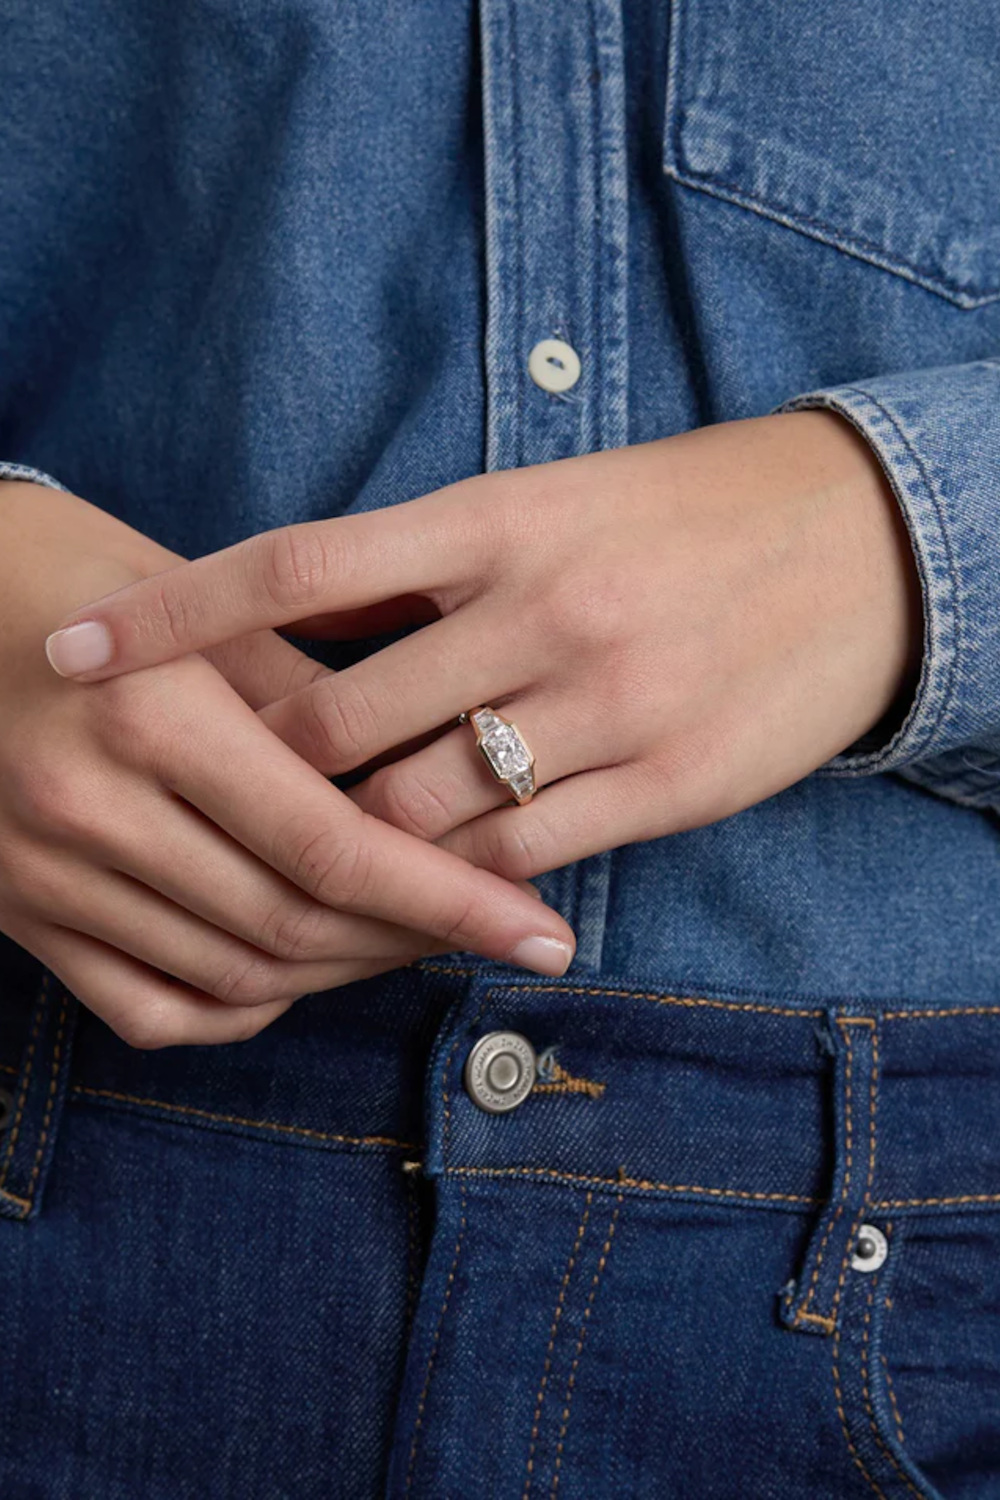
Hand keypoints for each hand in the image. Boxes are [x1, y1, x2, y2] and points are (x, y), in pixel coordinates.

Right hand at [0, 481, 573, 1050]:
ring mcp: (41, 874)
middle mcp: (89, 809)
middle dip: (416, 941)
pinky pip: (148, 1009)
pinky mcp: (16, 913)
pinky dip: (239, 1010)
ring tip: (413, 942)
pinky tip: (293, 976)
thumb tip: (430, 773)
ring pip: (234, 978)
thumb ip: (312, 695)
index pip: (334, 848)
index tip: (541, 932)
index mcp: (151, 715)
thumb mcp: (199, 600)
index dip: (453, 902)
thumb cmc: (67, 570)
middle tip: (494, 929)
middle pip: (293, 926)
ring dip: (342, 975)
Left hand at [41, 409, 923, 884]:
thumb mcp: (544, 505)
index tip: (70, 655)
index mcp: (493, 519)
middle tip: (209, 809)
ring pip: (424, 813)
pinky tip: (440, 888)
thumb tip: (287, 618)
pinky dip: (461, 882)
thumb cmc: (674, 519)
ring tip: (320, 870)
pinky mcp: (665, 780)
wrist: (854, 547)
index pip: (292, 569)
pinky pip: (523, 856)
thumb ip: (420, 566)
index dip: (171, 617)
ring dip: (356, 853)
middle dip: (260, 780)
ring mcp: (605, 701)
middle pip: (340, 725)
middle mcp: (539, 609)